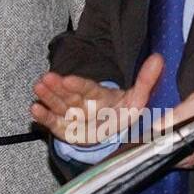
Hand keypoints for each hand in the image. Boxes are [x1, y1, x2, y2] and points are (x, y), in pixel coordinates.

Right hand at [30, 55, 162, 144]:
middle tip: (45, 79)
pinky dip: (42, 117)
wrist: (111, 135)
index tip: (67, 79)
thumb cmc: (122, 114)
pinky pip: (52, 122)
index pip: (86, 88)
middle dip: (56, 87)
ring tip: (37, 88)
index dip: (77, 84)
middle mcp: (81, 102)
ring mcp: (70, 114)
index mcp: (97, 94)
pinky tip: (34, 109)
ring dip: (47, 96)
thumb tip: (159, 58)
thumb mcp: (137, 100)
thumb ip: (146, 80)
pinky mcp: (63, 128)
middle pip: (67, 94)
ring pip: (57, 104)